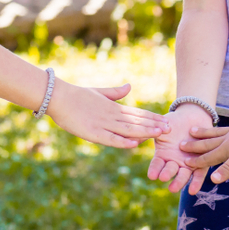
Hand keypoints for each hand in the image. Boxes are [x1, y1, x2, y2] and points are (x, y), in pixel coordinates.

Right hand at [45, 81, 170, 147]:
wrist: (58, 97)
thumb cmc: (77, 95)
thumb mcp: (99, 92)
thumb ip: (115, 92)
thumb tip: (129, 86)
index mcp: (113, 107)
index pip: (137, 113)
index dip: (151, 117)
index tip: (165, 120)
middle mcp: (111, 115)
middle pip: (136, 121)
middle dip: (153, 125)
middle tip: (170, 129)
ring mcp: (103, 124)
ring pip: (127, 130)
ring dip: (144, 132)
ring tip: (159, 134)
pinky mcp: (92, 133)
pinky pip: (110, 139)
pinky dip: (122, 142)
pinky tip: (134, 144)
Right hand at [147, 104, 213, 192]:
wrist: (193, 116)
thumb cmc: (174, 121)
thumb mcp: (162, 126)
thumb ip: (153, 131)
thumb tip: (137, 134)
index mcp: (163, 155)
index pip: (157, 164)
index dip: (154, 169)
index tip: (151, 175)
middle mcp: (174, 162)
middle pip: (170, 170)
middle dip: (167, 174)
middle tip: (163, 177)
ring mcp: (187, 163)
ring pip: (183, 174)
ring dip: (179, 181)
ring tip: (174, 188)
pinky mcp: (202, 162)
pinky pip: (199, 173)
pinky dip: (196, 182)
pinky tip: (192, 190)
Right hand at [177, 119, 228, 192]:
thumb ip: (226, 169)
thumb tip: (212, 179)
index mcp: (224, 150)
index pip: (208, 158)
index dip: (197, 162)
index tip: (185, 162)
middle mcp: (225, 141)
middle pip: (207, 144)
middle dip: (194, 147)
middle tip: (181, 145)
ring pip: (213, 134)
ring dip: (202, 134)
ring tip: (192, 130)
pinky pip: (224, 129)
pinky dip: (218, 129)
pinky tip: (219, 129)